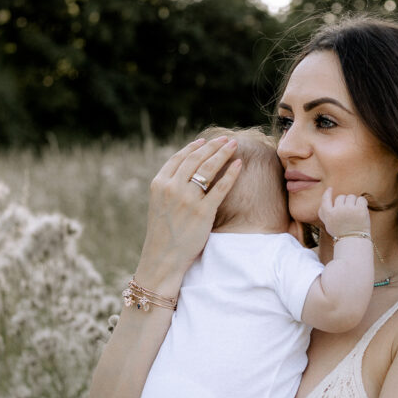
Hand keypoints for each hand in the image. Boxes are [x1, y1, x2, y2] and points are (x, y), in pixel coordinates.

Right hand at [137, 136, 241, 288]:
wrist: (162, 258)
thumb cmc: (163, 234)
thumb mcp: (160, 205)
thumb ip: (170, 187)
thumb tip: (187, 173)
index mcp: (159, 184)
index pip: (178, 158)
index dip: (193, 147)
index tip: (205, 141)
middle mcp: (172, 188)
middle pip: (195, 159)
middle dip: (212, 146)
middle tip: (225, 139)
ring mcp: (187, 199)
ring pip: (208, 168)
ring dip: (222, 153)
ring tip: (234, 145)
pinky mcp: (203, 212)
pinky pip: (220, 187)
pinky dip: (231, 173)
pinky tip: (238, 164)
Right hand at [318, 189, 370, 238]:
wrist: (354, 241)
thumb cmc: (340, 232)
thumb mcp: (328, 224)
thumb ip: (324, 212)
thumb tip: (327, 194)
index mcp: (329, 215)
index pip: (325, 200)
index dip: (327, 193)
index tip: (330, 189)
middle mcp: (338, 211)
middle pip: (341, 197)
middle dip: (345, 202)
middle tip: (348, 212)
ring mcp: (350, 210)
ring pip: (351, 197)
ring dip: (353, 202)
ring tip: (354, 213)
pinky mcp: (360, 210)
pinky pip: (361, 199)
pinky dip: (362, 203)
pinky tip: (361, 210)